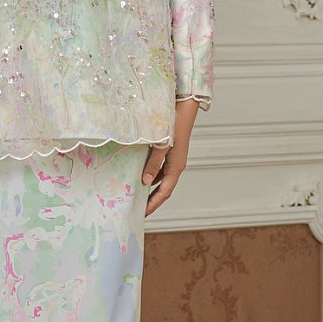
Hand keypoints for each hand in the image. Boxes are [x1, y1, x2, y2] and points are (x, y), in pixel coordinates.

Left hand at [141, 99, 198, 215]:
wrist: (185, 108)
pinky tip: (140, 175)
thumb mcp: (161, 146)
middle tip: (138, 209)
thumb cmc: (174, 125)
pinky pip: (160, 169)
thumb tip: (145, 181)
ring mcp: (174, 159)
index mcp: (176, 167)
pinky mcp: (171, 152)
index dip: (154, 204)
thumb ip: (153, 163)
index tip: (143, 213)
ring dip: (151, 189)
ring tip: (137, 195)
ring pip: (162, 179)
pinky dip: (151, 176)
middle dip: (152, 200)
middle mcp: (176, 165)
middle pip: (164, 189)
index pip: (164, 192)